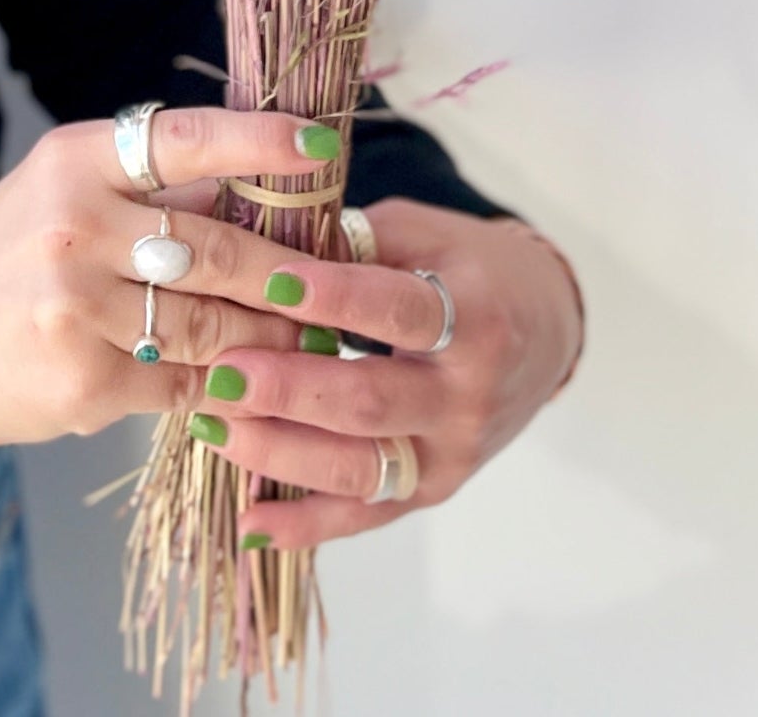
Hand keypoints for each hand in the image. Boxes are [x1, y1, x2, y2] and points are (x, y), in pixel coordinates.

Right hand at [0, 111, 484, 455]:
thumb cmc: (12, 258)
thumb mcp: (65, 194)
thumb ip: (155, 190)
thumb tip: (263, 187)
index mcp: (75, 162)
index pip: (185, 140)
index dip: (261, 142)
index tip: (323, 149)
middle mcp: (75, 227)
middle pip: (212, 245)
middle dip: (284, 270)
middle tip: (334, 283)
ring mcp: (77, 308)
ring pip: (209, 323)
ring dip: (270, 336)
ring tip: (312, 341)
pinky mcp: (84, 381)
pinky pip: (181, 382)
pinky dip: (226, 385)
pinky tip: (257, 388)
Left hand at [197, 198, 585, 549]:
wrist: (544, 329)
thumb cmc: (468, 267)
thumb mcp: (425, 233)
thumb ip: (356, 241)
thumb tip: (269, 247)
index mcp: (475, 316)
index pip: (400, 312)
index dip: (336, 298)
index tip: (271, 282)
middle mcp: (468, 395)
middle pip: (371, 402)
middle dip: (290, 391)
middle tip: (223, 372)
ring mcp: (452, 453)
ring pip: (360, 469)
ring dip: (280, 455)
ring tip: (213, 427)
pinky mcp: (433, 489)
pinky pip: (365, 516)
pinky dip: (306, 524)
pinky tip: (250, 523)